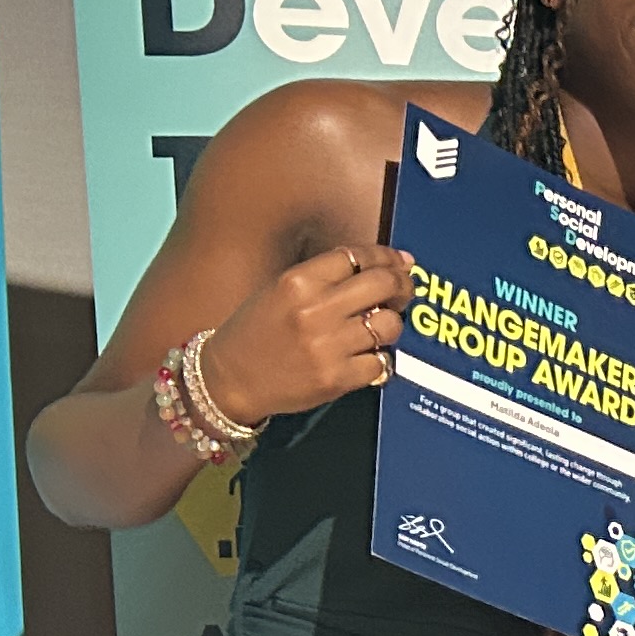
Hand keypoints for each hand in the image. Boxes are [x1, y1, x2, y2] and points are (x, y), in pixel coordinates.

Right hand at [197, 243, 419, 425]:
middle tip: (405, 291)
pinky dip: (380, 359)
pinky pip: (381, 362)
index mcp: (298, 281)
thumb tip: (384, 265)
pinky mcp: (336, 378)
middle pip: (383, 284)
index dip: (387, 257)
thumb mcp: (280, 290)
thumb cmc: (257, 331)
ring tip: (379, 327)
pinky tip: (367, 357)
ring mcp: (327, 346)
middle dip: (403, 285)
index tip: (402, 262)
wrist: (228, 378)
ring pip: (389, 325)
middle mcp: (315, 310)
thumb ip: (327, 277)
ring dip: (392, 324)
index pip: (358, 257)